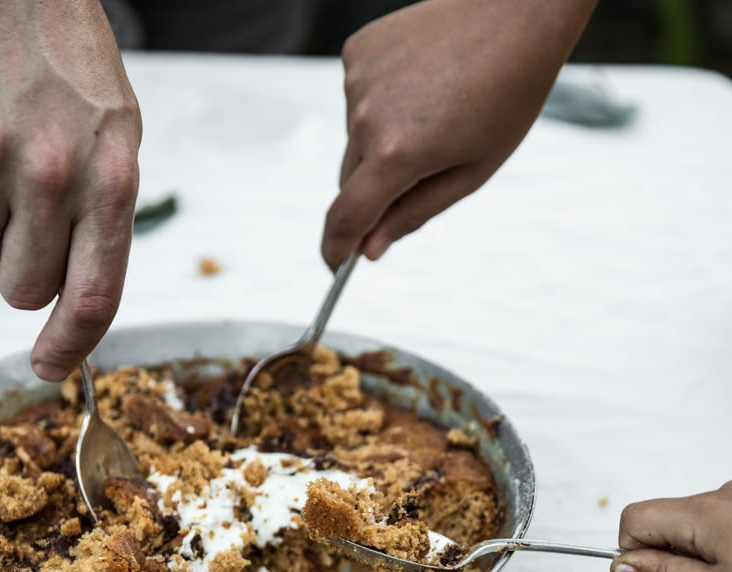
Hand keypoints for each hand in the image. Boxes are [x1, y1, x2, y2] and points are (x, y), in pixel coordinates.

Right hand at [0, 0, 141, 379]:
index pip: (90, 298)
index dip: (67, 348)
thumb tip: (73, 305)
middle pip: (18, 290)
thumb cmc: (69, 68)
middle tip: (22, 218)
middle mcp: (52, 173)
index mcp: (109, 182)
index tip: (47, 369)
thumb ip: (100, 221)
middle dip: (16, 270)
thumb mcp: (115, 142)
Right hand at [322, 0, 596, 266]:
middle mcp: (366, 117)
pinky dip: (381, 102)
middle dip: (375, 190)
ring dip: (383, 141)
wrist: (516, 11)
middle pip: (351, 180)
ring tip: (435, 110)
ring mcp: (357, 80)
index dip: (336, 248)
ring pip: (356, 138)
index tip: (336, 265)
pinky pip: (358, 97)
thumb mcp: (471, 171)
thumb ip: (414, 213)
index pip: (346, 218)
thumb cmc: (508, 93)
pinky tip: (421, 82)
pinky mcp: (357, 51)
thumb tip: (370, 249)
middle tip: (425, 167)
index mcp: (398, 154)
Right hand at [611, 482, 731, 571]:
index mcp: (703, 512)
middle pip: (661, 524)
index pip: (633, 520)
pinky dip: (716, 550)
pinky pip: (714, 527)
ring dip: (694, 558)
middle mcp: (720, 497)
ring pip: (689, 528)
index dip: (633, 555)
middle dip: (667, 560)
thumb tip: (621, 568)